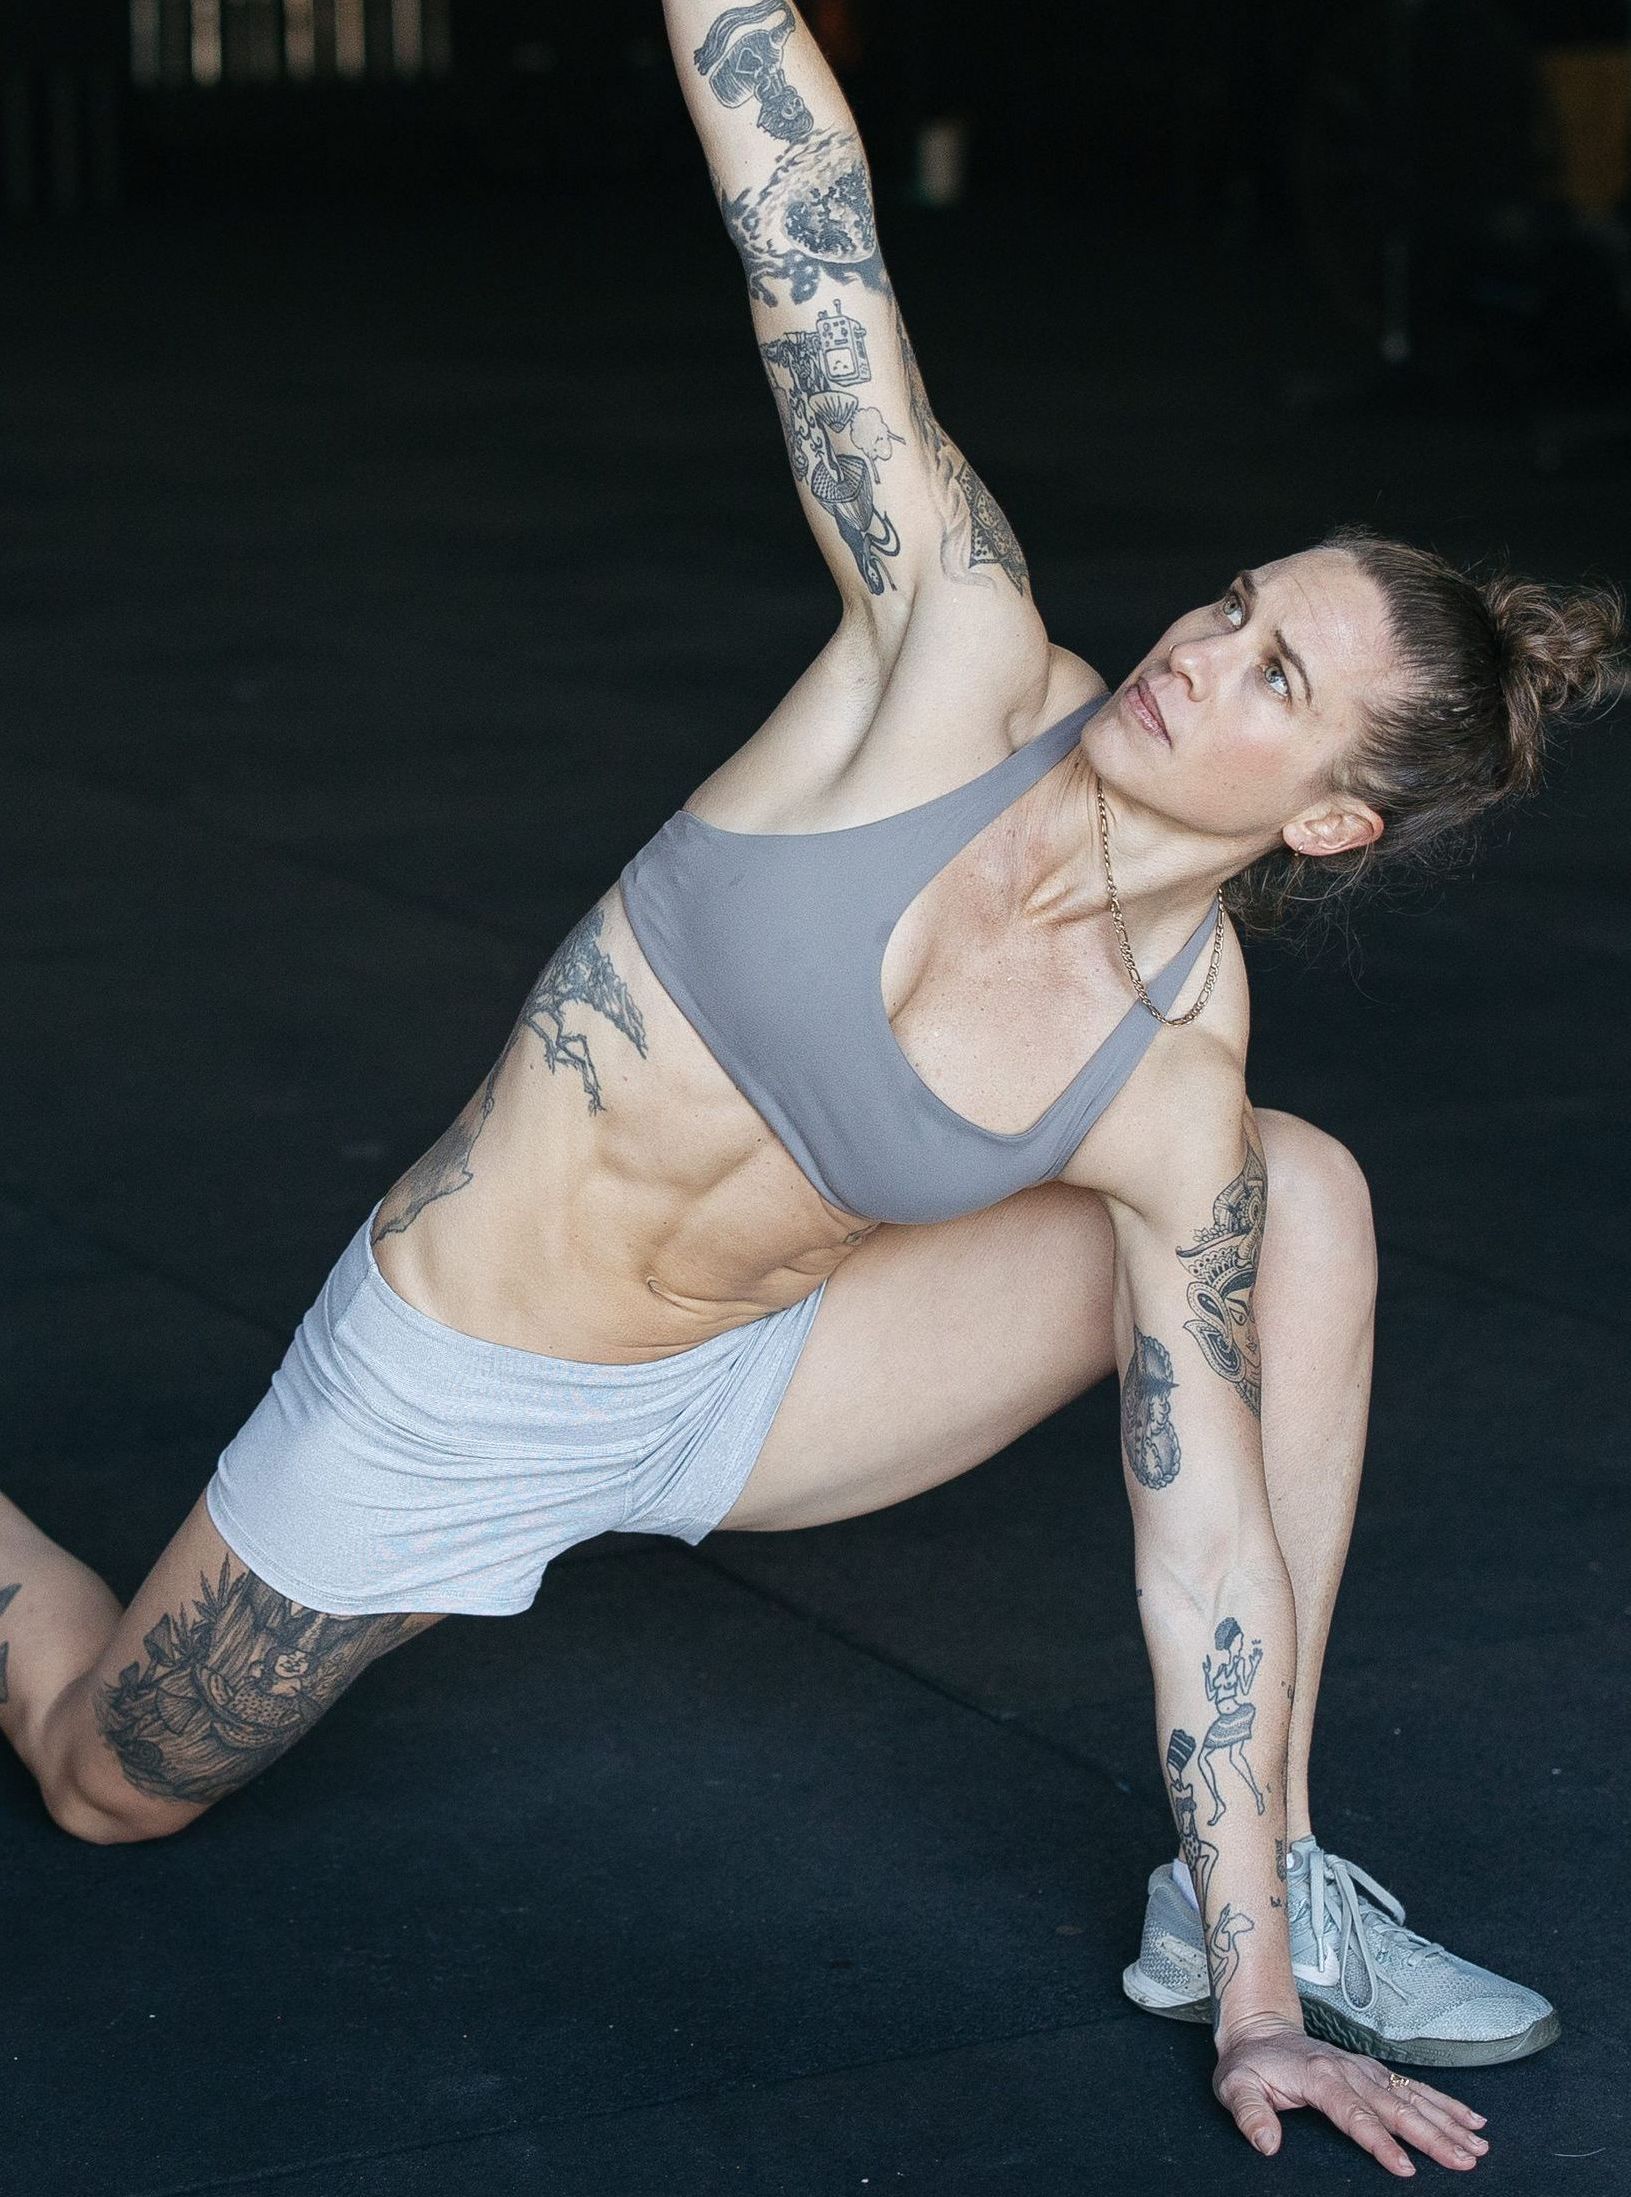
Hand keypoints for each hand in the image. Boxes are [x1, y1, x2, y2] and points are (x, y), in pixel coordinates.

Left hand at [1213, 2018, 1490, 2175]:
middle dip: (1432, 2136)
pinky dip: (1445, 2104)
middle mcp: (1349, 2070)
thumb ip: (1249, 2114)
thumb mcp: (1234, 2086)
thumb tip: (1267, 2144)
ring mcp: (1365, 2069)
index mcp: (1319, 2076)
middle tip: (1465, 2161)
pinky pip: (1414, 2088)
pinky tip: (1470, 2120)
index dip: (1380, 2142)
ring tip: (1479, 2145)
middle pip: (1395, 2108)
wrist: (1259, 2029)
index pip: (1355, 2114)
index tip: (1406, 2167)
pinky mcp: (1373, 2072)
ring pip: (1413, 2098)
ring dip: (1448, 2121)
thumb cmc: (1248, 2064)